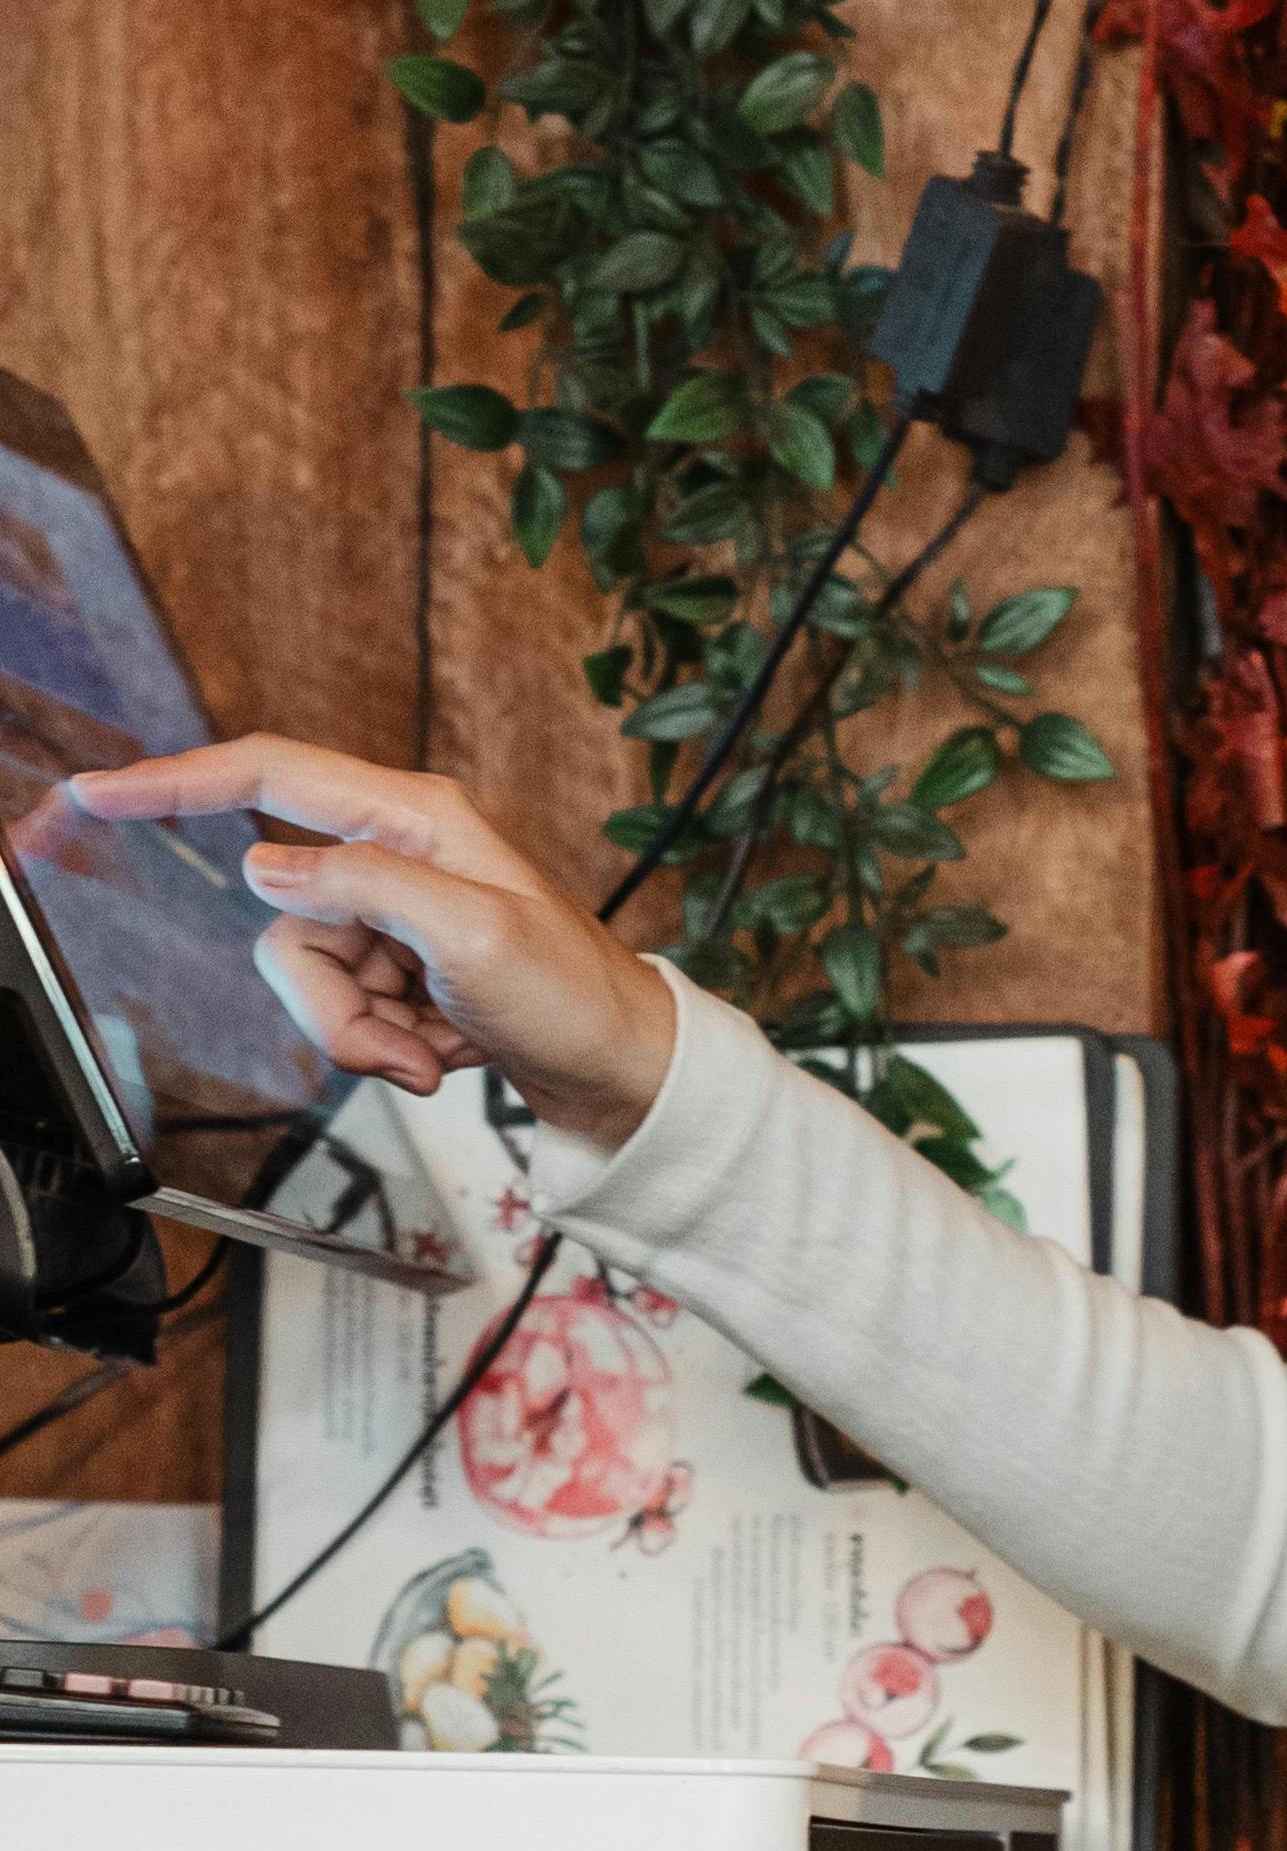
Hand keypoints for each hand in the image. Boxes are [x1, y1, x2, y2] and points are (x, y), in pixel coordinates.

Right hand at [71, 740, 677, 1149]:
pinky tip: (441, 1054)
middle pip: (282, 915)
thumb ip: (364, 887)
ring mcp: (395, 919)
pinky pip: (341, 1011)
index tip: (101, 791)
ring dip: (362, 1034)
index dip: (178, 781)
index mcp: (414, 818)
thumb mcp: (472, 934)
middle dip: (328, 1000)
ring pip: (306, 975)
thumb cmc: (575, 995)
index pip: (270, 776)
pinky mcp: (399, 973)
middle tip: (400, 1038)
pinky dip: (384, 1048)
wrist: (622, 1074)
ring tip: (433, 1051)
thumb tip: (266, 867)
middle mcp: (398, 856)